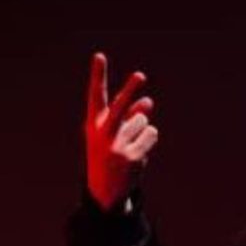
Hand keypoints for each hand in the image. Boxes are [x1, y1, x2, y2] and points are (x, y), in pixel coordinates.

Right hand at [84, 52, 157, 211]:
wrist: (105, 190)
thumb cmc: (109, 154)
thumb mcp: (115, 133)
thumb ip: (130, 115)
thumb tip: (148, 103)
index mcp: (94, 124)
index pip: (96, 95)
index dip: (98, 75)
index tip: (99, 55)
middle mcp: (103, 134)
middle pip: (120, 107)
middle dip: (130, 90)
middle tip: (140, 75)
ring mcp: (117, 147)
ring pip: (142, 120)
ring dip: (142, 129)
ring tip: (130, 146)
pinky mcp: (133, 157)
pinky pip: (151, 133)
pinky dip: (148, 140)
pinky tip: (137, 153)